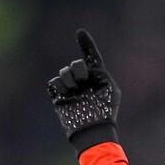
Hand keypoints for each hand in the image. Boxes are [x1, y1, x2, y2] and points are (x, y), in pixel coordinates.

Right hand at [47, 28, 120, 153]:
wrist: (91, 132)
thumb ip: (100, 73)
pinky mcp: (60, 98)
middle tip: (82, 80)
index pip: (91, 57)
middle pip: (76, 64)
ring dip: (69, 79)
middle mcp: (84, 82)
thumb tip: (87, 67)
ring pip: (64, 73)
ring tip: (74, 91)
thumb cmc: (105, 113)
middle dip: (78, 69)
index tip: (80, 32)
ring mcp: (71, 90)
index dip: (86, 44)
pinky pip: (54, 83)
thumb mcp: (109, 89)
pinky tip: (66, 95)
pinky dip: (59, 86)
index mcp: (97, 78)